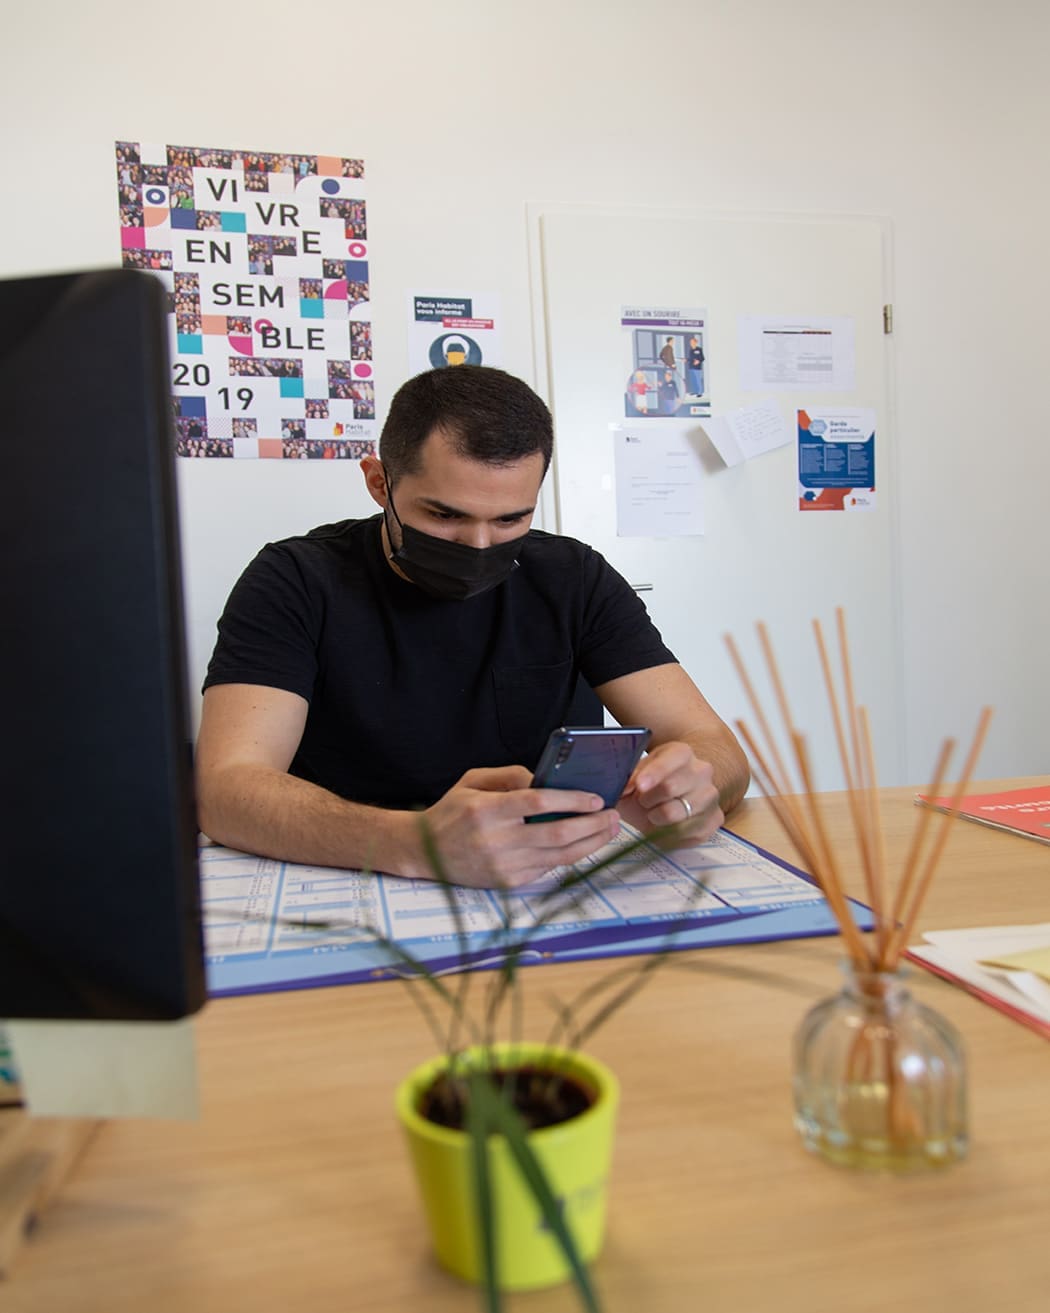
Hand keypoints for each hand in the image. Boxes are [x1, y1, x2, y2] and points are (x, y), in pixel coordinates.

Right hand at [415, 766, 620, 888]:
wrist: (423, 852)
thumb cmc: (451, 812)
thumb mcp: (473, 781)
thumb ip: (509, 775)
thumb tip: (545, 780)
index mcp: (486, 810)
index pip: (538, 802)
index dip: (571, 800)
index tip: (595, 797)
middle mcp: (496, 840)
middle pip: (557, 834)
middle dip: (592, 824)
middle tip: (612, 814)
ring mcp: (503, 866)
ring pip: (559, 857)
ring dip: (590, 843)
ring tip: (608, 830)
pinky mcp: (507, 883)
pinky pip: (548, 869)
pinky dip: (570, 857)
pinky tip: (585, 844)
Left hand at [617, 741, 722, 844]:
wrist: (672, 796)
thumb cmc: (651, 784)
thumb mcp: (636, 775)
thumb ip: (628, 779)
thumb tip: (624, 788)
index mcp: (682, 753)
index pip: (668, 762)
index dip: (653, 774)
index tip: (639, 786)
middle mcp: (702, 771)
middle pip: (670, 788)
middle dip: (648, 799)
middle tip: (643, 802)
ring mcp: (710, 796)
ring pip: (676, 814)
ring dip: (657, 818)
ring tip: (654, 813)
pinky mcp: (715, 819)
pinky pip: (685, 834)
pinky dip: (668, 835)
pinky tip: (665, 826)